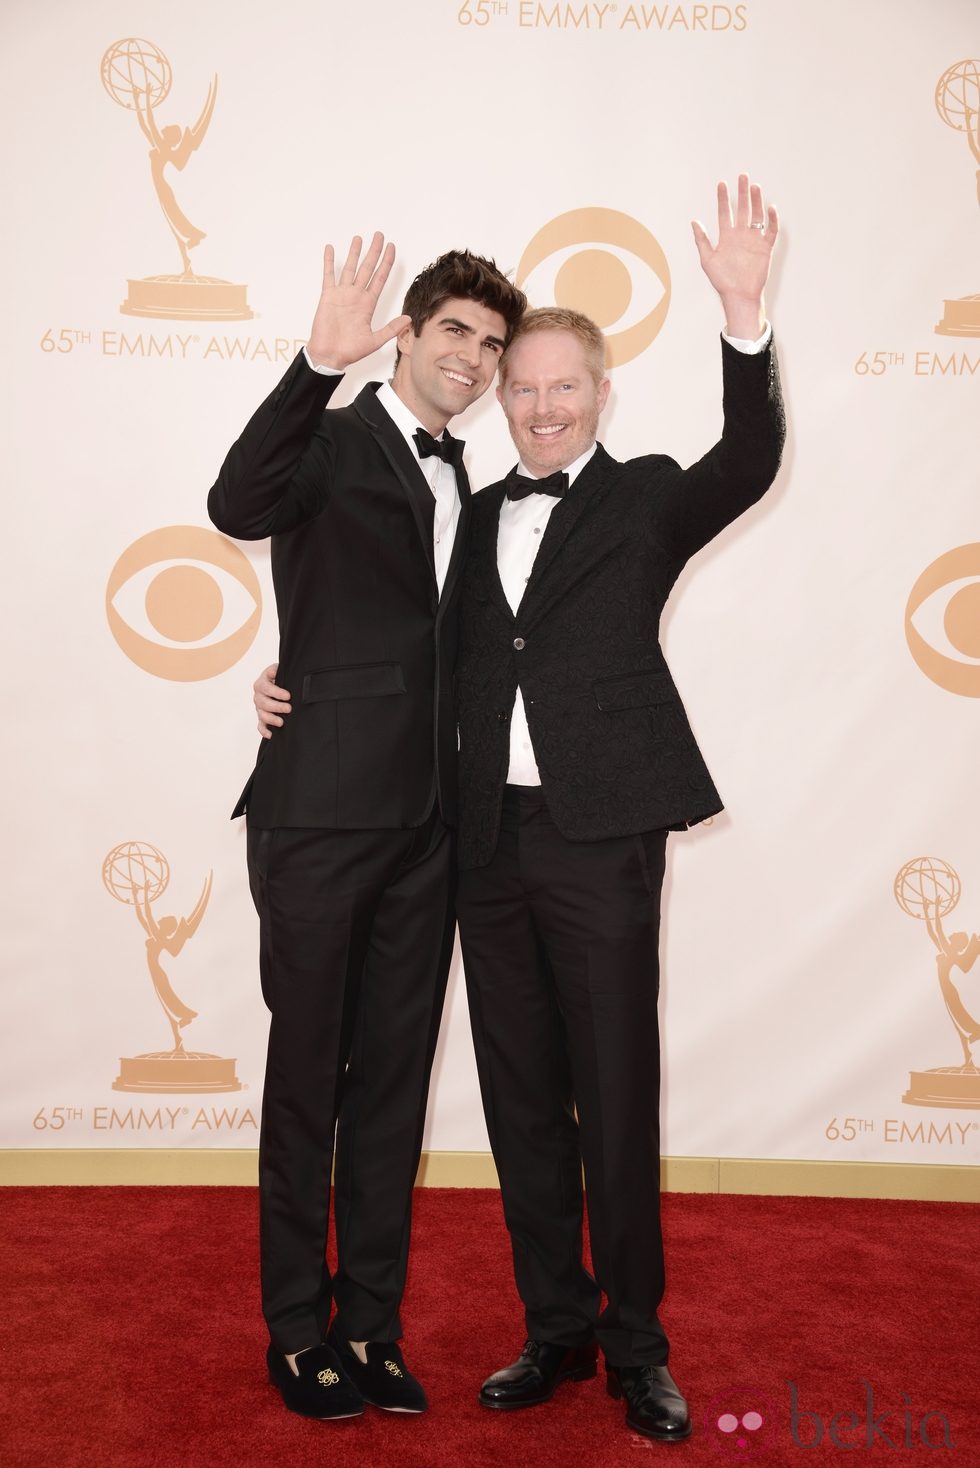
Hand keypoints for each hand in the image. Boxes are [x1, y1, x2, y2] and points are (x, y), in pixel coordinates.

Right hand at [254, 663, 291, 738]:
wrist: (279, 683)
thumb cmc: (280, 677)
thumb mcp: (279, 670)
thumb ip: (277, 670)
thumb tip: (277, 672)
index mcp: (262, 683)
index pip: (266, 687)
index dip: (276, 692)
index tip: (288, 696)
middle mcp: (258, 695)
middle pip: (263, 702)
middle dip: (276, 706)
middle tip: (289, 708)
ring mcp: (259, 707)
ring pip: (261, 714)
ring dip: (271, 719)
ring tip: (281, 722)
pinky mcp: (262, 717)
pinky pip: (260, 725)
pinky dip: (264, 730)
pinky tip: (271, 735)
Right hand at [307, 233, 410, 370]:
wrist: (330, 355)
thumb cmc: (350, 351)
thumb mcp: (375, 340)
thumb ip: (391, 329)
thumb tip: (409, 320)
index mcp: (368, 304)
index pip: (380, 278)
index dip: (386, 263)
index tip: (392, 248)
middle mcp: (356, 296)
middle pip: (367, 268)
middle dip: (374, 252)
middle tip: (379, 236)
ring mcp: (342, 294)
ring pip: (350, 268)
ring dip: (354, 253)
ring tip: (358, 238)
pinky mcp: (328, 296)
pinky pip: (328, 275)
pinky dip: (329, 262)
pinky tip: (331, 249)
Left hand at [691, 175, 778, 337]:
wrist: (738, 296)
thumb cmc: (722, 281)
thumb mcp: (707, 259)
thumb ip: (702, 240)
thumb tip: (694, 221)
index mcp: (726, 237)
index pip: (724, 213)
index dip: (723, 199)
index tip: (722, 183)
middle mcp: (740, 236)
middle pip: (742, 209)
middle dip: (742, 193)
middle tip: (742, 176)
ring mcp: (753, 240)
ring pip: (756, 216)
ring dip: (756, 201)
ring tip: (755, 187)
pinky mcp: (765, 248)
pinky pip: (771, 231)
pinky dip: (772, 220)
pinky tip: (770, 208)